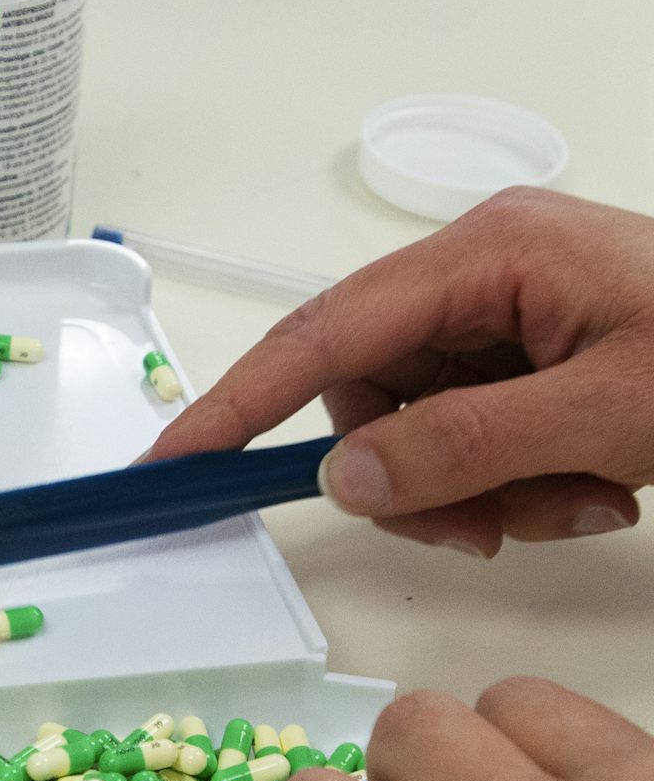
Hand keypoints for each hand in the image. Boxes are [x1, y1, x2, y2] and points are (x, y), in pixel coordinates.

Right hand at [144, 189, 653, 556]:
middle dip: (422, 474)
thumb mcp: (607, 414)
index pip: (325, 332)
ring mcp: (509, 309)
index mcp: (488, 255)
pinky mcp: (537, 347)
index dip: (240, 400)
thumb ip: (462, 445)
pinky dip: (519, 480)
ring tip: (581, 501)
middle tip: (495, 526)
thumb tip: (340, 478)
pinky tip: (595, 486)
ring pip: (421, 424)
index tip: (173, 461)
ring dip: (485, 489)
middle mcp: (482, 270)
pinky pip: (474, 429)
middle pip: (373, 391)